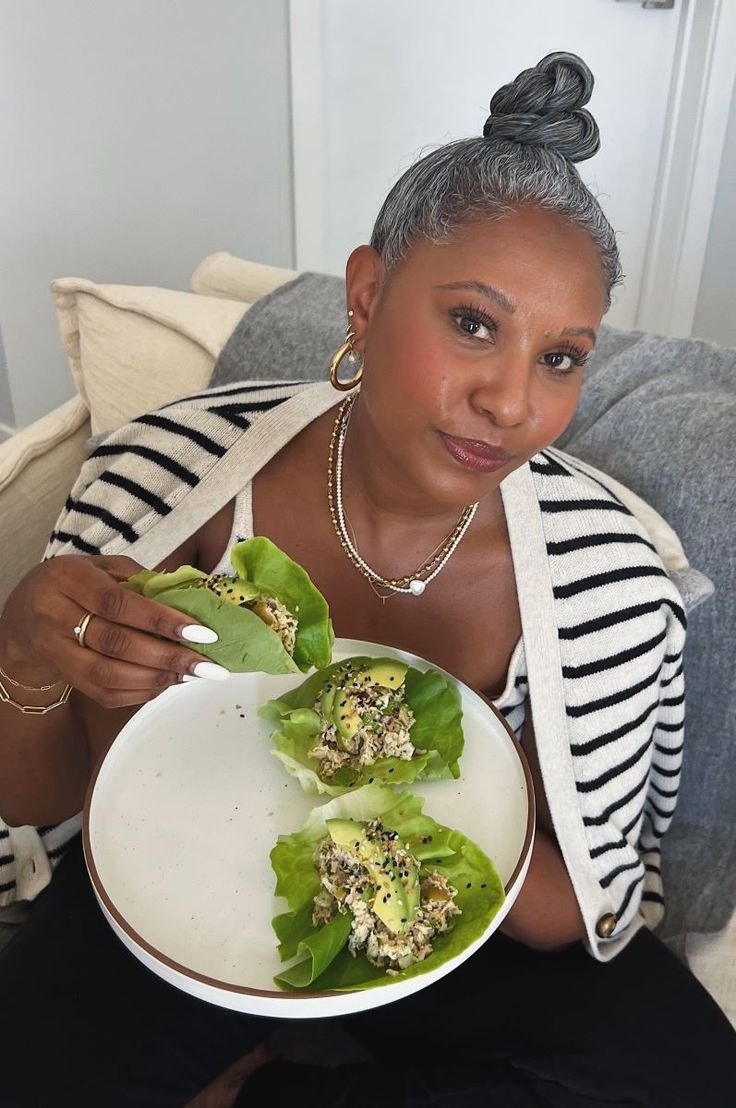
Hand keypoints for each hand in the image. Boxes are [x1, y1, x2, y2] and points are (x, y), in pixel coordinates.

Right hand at [1, 554, 224, 708]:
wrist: (26, 613)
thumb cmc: (78, 583)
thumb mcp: (103, 567)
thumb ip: (142, 580)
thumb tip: (192, 598)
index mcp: (68, 579)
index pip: (116, 602)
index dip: (160, 619)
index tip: (200, 631)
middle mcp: (55, 615)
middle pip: (116, 643)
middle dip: (168, 656)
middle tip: (207, 663)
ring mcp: (56, 651)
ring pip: (109, 674)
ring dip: (158, 678)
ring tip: (192, 673)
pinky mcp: (65, 677)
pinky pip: (105, 693)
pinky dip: (142, 691)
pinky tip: (168, 682)